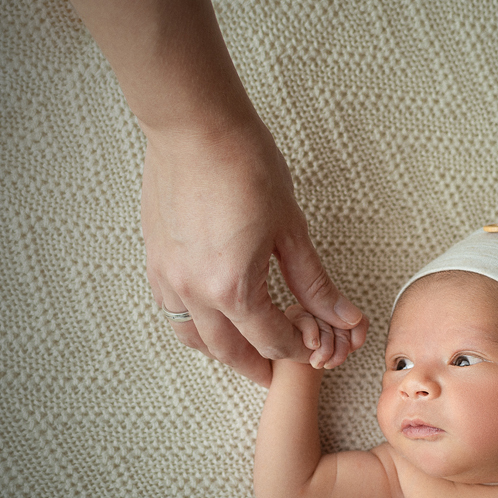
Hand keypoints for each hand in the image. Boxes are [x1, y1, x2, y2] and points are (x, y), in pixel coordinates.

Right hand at [141, 119, 366, 385]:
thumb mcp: (291, 229)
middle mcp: (194, 291)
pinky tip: (212, 315)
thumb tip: (343, 315)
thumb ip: (315, 282)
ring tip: (246, 349)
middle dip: (259, 365)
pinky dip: (195, 324)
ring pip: (193, 338)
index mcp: (233, 287)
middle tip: (278, 371)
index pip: (270, 341)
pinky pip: (172, 310)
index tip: (314, 348)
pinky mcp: (154, 259)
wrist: (195, 126)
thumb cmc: (244, 165)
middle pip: (229, 351)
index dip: (298, 350)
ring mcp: (167, 277)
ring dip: (222, 350)